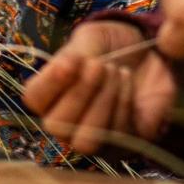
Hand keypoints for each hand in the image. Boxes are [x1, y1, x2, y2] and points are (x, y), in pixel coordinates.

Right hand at [23, 20, 174, 154]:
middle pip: (56, 125)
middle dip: (79, 93)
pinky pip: (117, 136)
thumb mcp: (91, 39)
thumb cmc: (111, 47)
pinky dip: (122, 104)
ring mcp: (93, 138)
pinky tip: (126, 80)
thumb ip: (77, 53)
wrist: (149, 53)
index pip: (34, 99)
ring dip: (101, 103)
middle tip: (98, 65)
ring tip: (115, 71)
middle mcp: (65, 122)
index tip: (71, 61)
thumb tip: (67, 65)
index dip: (50, 82)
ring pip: (85, 141)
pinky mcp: (123, 144)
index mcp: (49, 94)